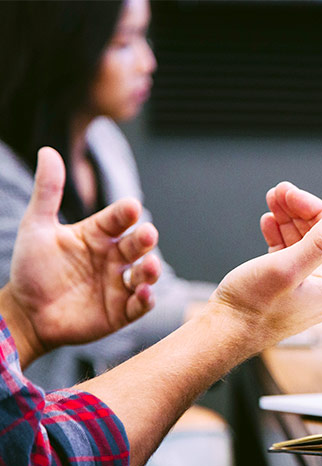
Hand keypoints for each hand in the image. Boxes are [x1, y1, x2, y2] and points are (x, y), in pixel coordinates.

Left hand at [2, 147, 160, 364]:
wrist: (25, 314)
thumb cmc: (31, 269)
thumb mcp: (36, 227)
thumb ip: (47, 192)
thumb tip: (48, 151)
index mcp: (98, 235)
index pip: (118, 219)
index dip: (126, 213)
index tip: (131, 207)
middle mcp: (113, 257)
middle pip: (137, 245)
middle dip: (145, 240)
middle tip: (147, 235)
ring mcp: (119, 284)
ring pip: (145, 274)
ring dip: (151, 270)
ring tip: (149, 267)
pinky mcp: (121, 311)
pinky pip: (139, 305)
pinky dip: (146, 300)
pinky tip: (144, 293)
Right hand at [210, 182, 321, 348]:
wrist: (224, 333)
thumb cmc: (252, 307)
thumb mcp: (287, 268)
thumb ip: (320, 242)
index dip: (312, 208)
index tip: (289, 192)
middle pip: (319, 236)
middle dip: (298, 211)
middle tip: (278, 191)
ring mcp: (305, 288)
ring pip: (302, 243)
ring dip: (287, 219)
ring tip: (271, 200)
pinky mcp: (286, 288)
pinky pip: (289, 255)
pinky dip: (279, 236)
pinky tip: (268, 222)